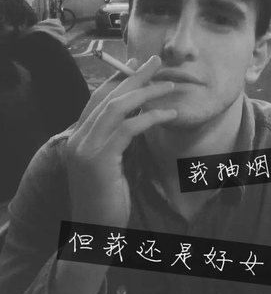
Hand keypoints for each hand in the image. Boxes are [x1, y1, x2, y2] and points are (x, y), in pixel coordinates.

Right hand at [65, 55, 176, 227]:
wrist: (94, 231)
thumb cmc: (107, 196)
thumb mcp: (110, 162)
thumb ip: (117, 139)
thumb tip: (137, 115)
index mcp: (78, 136)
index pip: (97, 98)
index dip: (117, 79)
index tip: (135, 64)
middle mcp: (78, 138)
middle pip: (108, 97)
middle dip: (134, 76)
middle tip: (154, 62)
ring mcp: (85, 149)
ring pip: (118, 108)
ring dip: (146, 93)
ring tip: (169, 85)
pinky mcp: (99, 160)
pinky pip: (129, 129)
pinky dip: (151, 118)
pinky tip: (170, 114)